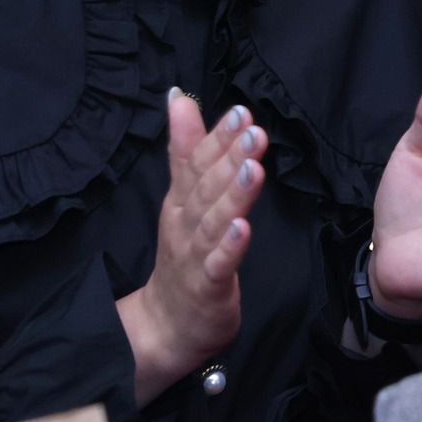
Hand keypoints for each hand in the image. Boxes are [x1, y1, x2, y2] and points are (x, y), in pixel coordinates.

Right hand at [118, 95, 266, 401]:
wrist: (167, 324)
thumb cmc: (185, 252)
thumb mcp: (183, 196)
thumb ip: (186, 147)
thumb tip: (180, 97)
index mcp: (182, 200)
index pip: (197, 163)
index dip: (219, 137)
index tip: (241, 111)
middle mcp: (185, 224)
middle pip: (206, 187)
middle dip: (229, 156)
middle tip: (253, 129)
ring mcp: (195, 256)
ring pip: (213, 222)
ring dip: (233, 195)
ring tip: (253, 168)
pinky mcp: (208, 286)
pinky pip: (219, 264)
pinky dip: (231, 246)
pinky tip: (244, 227)